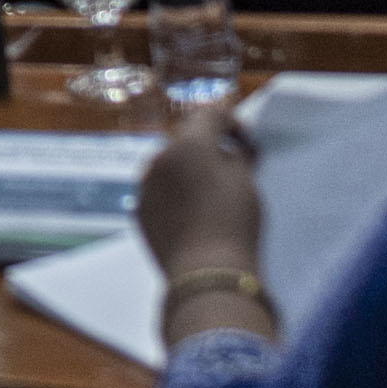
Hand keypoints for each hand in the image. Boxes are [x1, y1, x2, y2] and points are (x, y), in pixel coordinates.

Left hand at [137, 93, 273, 343]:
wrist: (206, 272)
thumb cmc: (233, 223)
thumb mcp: (247, 182)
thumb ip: (237, 156)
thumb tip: (231, 151)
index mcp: (188, 143)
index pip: (211, 114)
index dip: (234, 124)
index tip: (248, 145)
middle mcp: (159, 158)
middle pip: (187, 140)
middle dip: (209, 148)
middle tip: (233, 167)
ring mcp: (144, 185)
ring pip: (169, 166)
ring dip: (188, 171)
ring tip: (211, 193)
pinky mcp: (138, 211)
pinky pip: (158, 192)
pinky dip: (174, 194)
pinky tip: (192, 214)